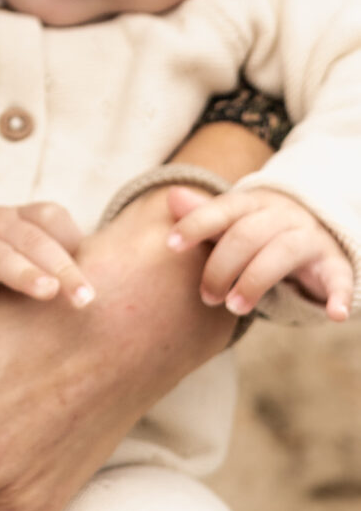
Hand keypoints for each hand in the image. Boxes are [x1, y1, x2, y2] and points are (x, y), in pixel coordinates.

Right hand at [0, 201, 92, 308]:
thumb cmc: (17, 251)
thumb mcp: (41, 246)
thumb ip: (70, 259)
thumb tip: (123, 290)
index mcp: (29, 216)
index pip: (54, 220)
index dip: (74, 246)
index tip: (95, 281)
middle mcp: (2, 221)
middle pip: (36, 241)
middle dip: (62, 268)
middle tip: (83, 296)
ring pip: (0, 255)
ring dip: (24, 273)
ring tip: (45, 291)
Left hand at [166, 183, 353, 319]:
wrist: (320, 231)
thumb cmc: (263, 232)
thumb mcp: (234, 223)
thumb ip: (203, 215)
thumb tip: (172, 196)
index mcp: (255, 203)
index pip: (223, 209)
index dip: (196, 224)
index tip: (171, 245)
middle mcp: (284, 216)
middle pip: (248, 234)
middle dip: (221, 267)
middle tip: (207, 297)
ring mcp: (312, 239)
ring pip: (283, 253)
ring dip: (254, 282)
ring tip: (234, 308)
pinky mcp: (336, 264)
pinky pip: (339, 277)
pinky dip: (338, 294)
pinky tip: (334, 314)